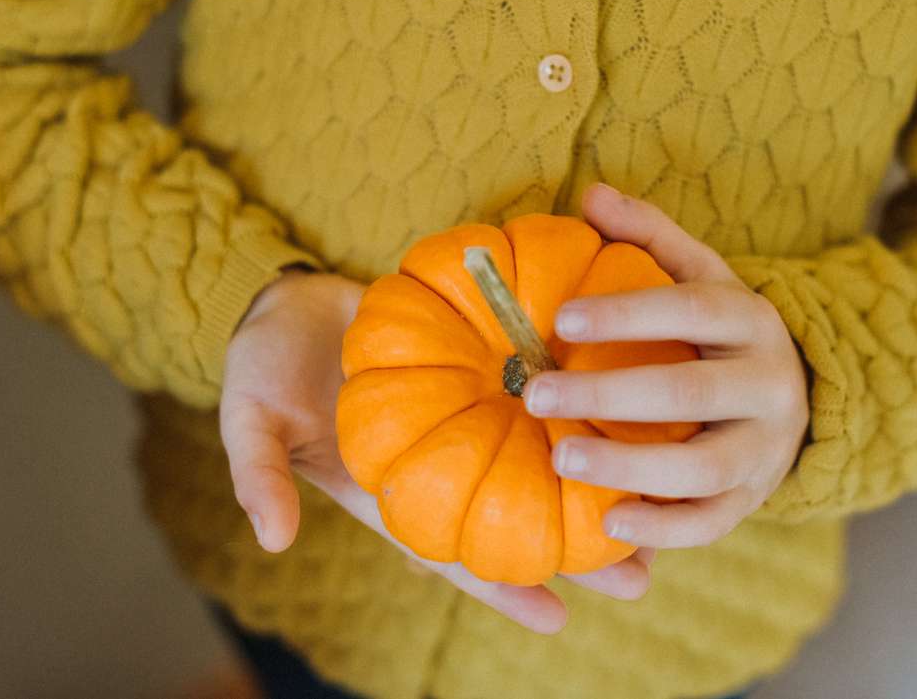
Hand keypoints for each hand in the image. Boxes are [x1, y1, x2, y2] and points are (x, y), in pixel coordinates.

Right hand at [219, 266, 653, 635]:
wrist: (285, 296)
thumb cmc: (266, 362)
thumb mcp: (251, 419)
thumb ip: (260, 474)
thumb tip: (271, 538)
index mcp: (394, 490)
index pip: (454, 551)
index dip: (501, 590)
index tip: (558, 619)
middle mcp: (443, 459)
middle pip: (519, 515)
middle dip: (578, 550)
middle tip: (643, 577)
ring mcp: (467, 414)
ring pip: (540, 457)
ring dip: (597, 477)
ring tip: (666, 501)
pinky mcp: (482, 365)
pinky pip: (536, 394)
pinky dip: (578, 404)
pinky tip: (631, 406)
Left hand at [523, 183, 810, 547]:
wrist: (796, 396)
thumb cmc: (719, 331)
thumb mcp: (700, 274)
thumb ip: (649, 234)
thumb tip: (591, 195)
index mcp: (752, 319)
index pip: (694, 308)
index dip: (630, 313)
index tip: (560, 317)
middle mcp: (768, 384)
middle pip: (693, 393)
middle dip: (611, 396)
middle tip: (536, 394)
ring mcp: (766, 449)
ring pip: (704, 468)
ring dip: (630, 468)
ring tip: (562, 460)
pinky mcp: (753, 499)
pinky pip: (711, 522)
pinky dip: (663, 529)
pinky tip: (607, 522)